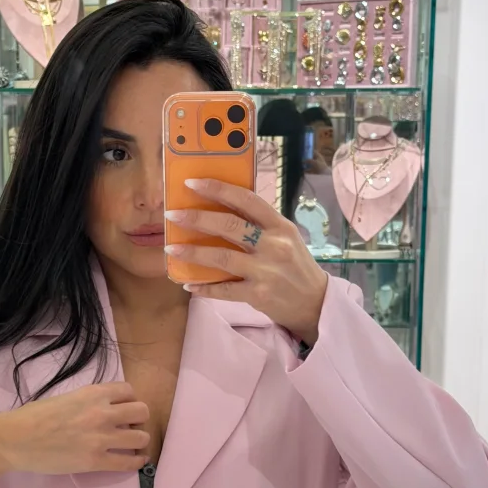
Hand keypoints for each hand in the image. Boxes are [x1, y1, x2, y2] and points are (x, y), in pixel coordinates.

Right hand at [0, 383, 149, 487]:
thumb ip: (89, 400)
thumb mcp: (67, 397)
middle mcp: (102, 413)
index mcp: (93, 393)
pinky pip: (128, 462)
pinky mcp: (95, 461)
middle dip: (139, 418)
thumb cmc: (35, 416)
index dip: (129, 400)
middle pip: (141, 412)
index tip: (125, 408)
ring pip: (141, 437)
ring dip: (140, 440)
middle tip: (130, 426)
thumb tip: (106, 408)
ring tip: (133, 444)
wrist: (16, 439)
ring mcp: (100, 438)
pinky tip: (138, 460)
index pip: (128, 391)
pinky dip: (138, 461)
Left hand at [164, 178, 328, 343]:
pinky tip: (189, 284)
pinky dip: (204, 287)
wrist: (315, 303)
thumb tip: (221, 209)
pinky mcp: (258, 295)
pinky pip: (224, 289)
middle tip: (173, 214)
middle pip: (229, 226)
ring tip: (172, 247)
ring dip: (193, 252)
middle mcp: (274, 245)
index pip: (246, 199)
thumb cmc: (295, 267)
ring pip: (221, 257)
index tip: (192, 183)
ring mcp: (265, 271)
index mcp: (280, 225)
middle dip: (197, 218)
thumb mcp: (285, 238)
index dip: (218, 189)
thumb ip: (260, 224)